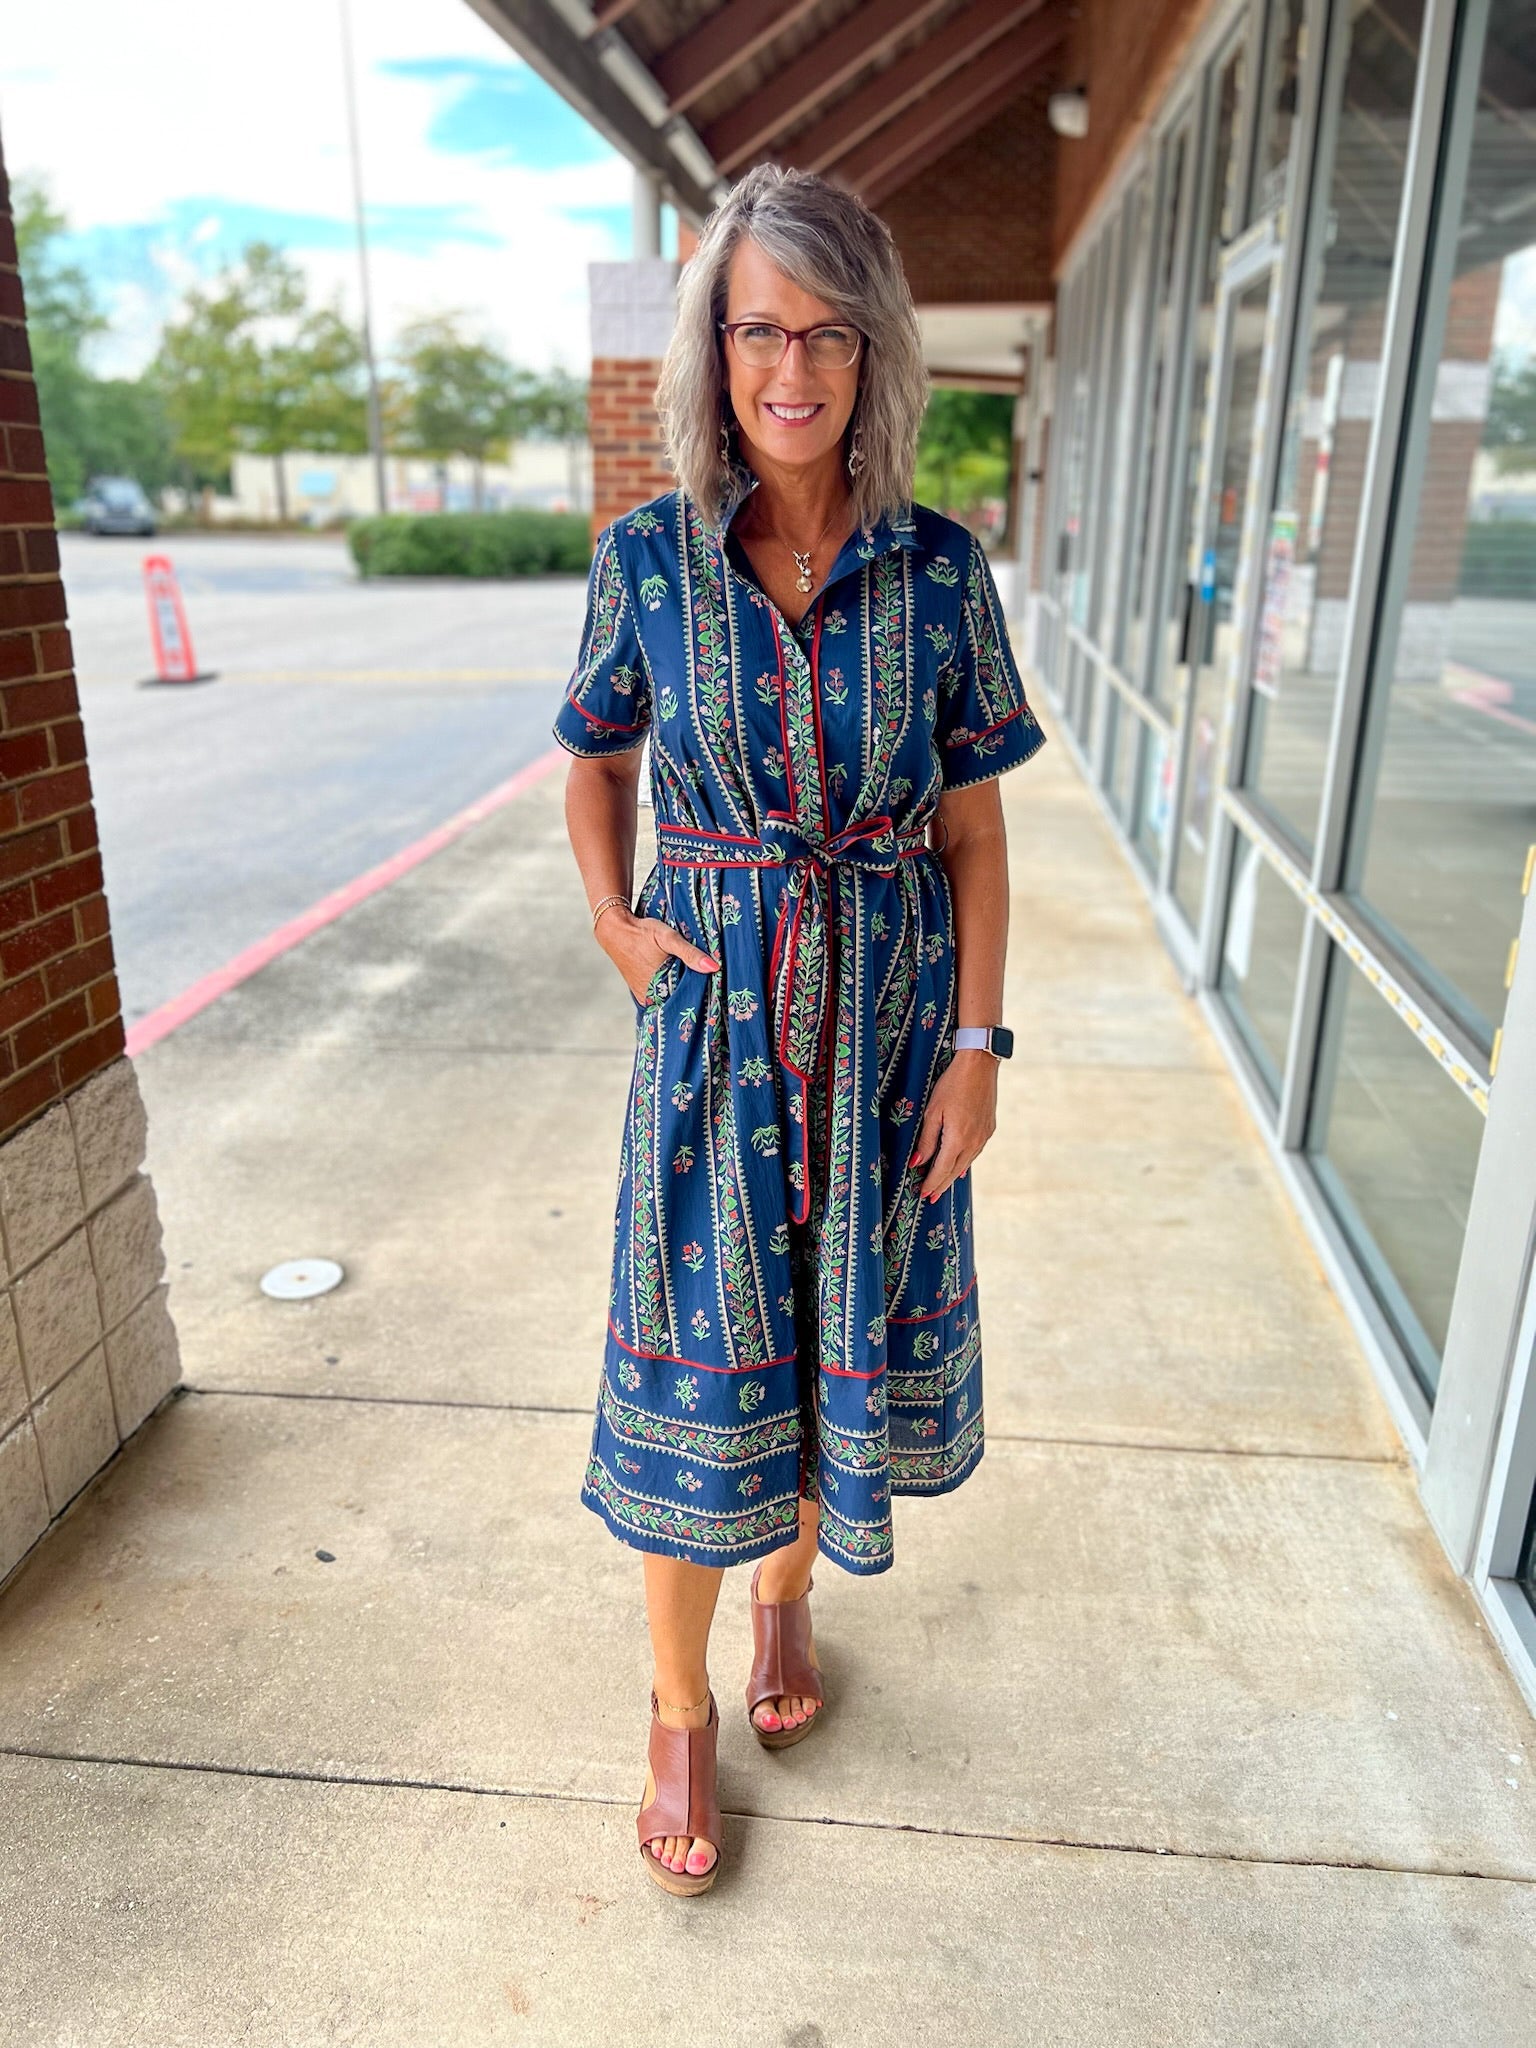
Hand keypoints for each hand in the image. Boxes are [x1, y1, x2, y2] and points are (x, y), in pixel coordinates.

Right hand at [599, 908, 719, 1005]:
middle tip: (708, 987)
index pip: (687, 1001)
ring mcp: (643, 996)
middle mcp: (649, 997)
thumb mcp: (668, 937)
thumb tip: (714, 967)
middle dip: (691, 995)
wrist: (614, 930)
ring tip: (694, 983)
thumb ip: (690, 953)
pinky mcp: (639, 992)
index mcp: (658, 989)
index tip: (715, 992)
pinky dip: (668, 991)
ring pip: (668, 1000)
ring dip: (679, 993)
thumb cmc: (642, 932)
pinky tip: (677, 981)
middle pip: (677, 1001)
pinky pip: (658, 997)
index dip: (701, 996)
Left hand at [907, 1050, 997, 1203]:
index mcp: (958, 1138)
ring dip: (952, 1176)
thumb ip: (927, 1139)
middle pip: (954, 1171)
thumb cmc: (952, 1084)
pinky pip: (975, 1152)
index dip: (931, 1183)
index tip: (923, 1194)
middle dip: (941, 1185)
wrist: (980, 1066)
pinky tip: (960, 1167)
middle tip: (930, 1198)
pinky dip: (964, 1162)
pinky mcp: (989, 1129)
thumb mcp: (933, 1111)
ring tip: (942, 1186)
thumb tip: (918, 1162)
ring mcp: (984, 1136)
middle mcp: (974, 1142)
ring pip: (966, 1163)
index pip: (941, 1169)